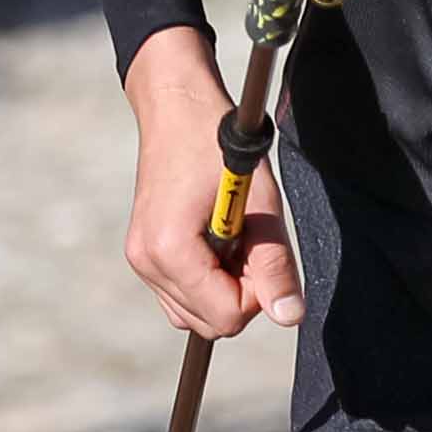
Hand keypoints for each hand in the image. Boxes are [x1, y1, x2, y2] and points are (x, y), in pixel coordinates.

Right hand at [123, 30, 297, 339]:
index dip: (259, 293)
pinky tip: (216, 242)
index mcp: (169, 250)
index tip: (263, 251)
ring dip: (225, 287)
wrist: (178, 108)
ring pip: (196, 316)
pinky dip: (207, 281)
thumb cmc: (219, 146)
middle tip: (250, 241)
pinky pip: (182, 297)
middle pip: (210, 323)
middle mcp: (146, 262)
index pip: (226, 316)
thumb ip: (275, 264)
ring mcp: (141, 261)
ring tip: (233, 237)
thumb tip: (289, 315)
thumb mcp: (261, 204)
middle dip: (242, 292)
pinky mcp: (144, 255)